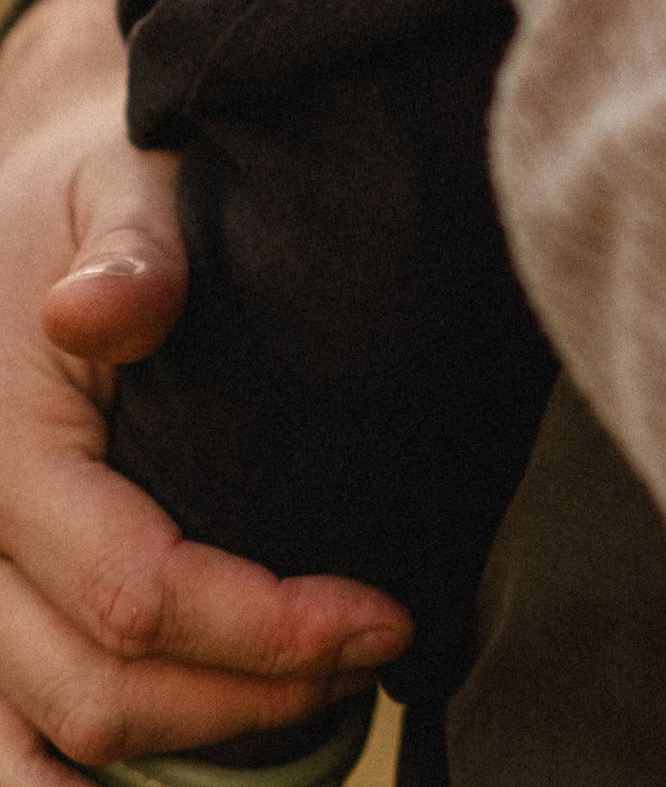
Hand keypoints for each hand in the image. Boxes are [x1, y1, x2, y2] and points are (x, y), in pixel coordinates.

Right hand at [0, 0, 405, 779]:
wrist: (35, 185)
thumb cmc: (95, 182)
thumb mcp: (119, 181)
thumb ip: (130, 247)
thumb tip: (105, 307)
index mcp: (1, 446)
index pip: (135, 593)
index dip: (263, 629)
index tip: (383, 615)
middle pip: (98, 689)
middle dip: (248, 698)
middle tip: (374, 650)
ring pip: (51, 728)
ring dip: (185, 741)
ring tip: (312, 701)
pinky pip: (9, 726)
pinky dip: (70, 769)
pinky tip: (172, 765)